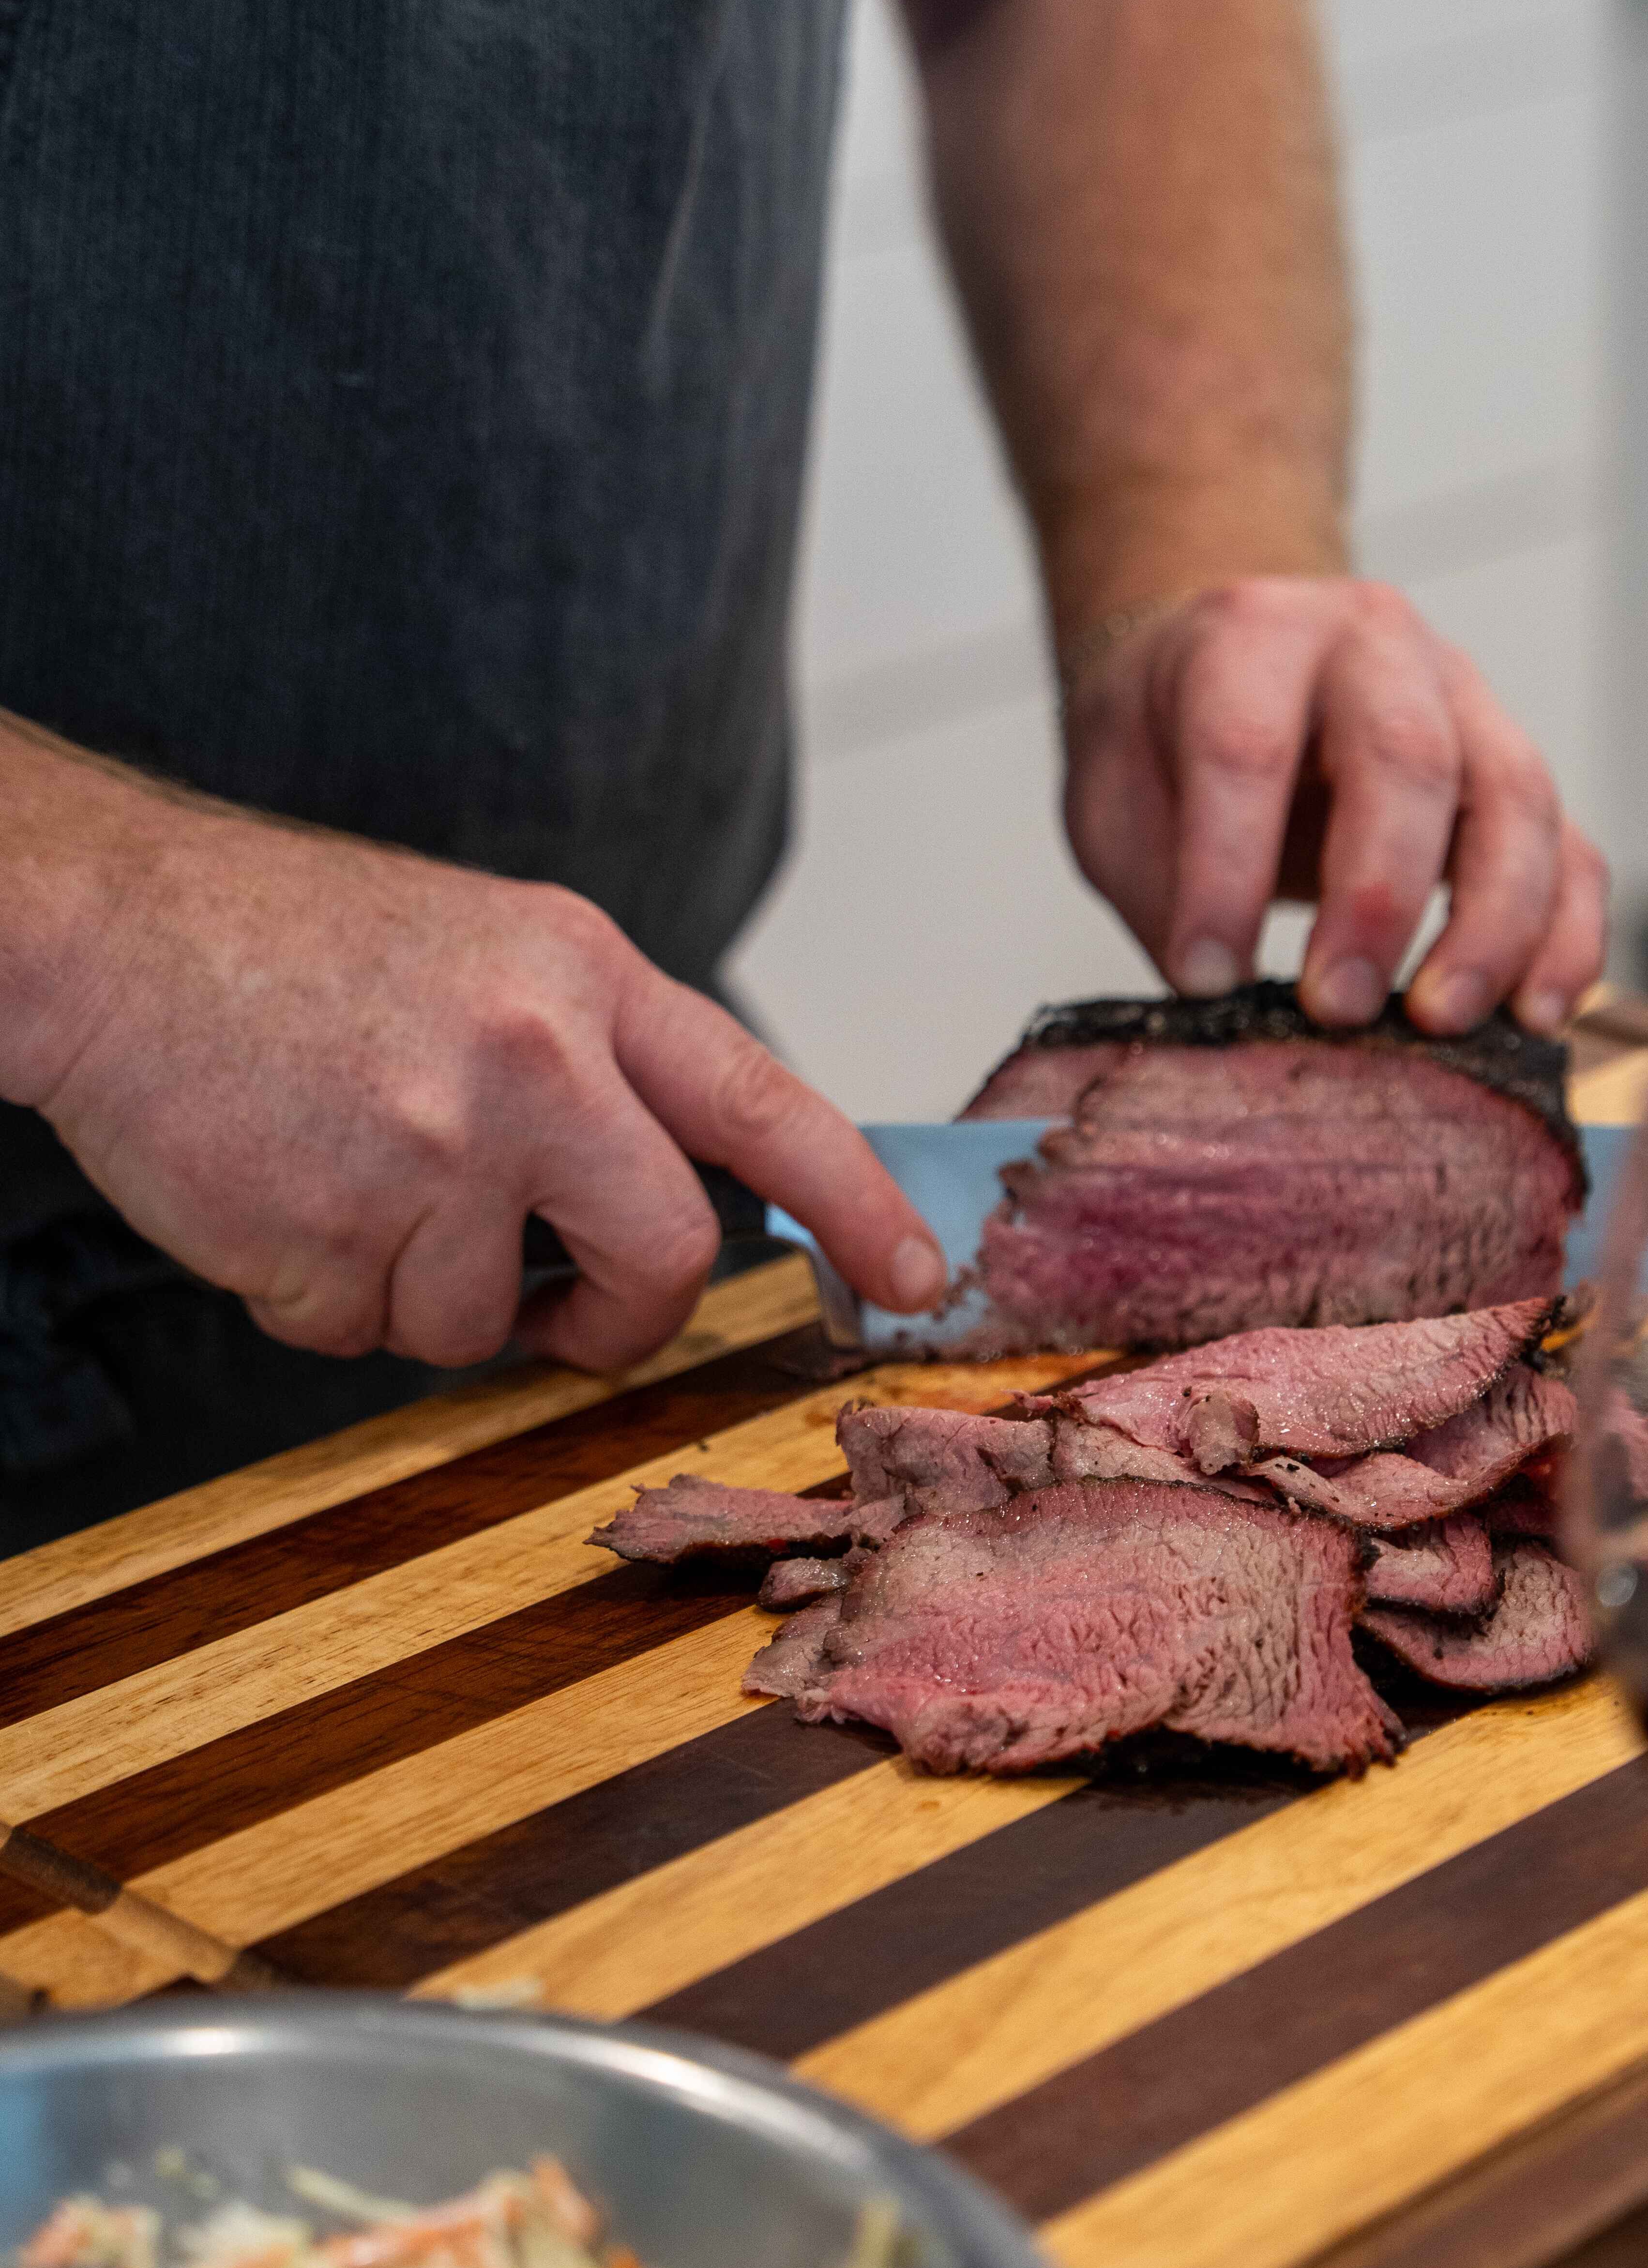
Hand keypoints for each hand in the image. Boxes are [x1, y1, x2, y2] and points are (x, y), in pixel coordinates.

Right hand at [4, 749, 944, 1372]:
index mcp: (581, 975)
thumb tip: (661, 1196)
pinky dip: (323, 1297)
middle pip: (667, 1256)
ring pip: (484, 1320)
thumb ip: (590, 1064)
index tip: (919, 1274)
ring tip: (341, 1177)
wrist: (108, 932)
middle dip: (629, 1320)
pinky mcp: (334, 1237)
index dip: (859, 1200)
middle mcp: (533, 1062)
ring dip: (420, 1292)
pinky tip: (274, 1196)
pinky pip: (365, 1334)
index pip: (764, 1105)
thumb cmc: (285, 944)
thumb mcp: (485, 953)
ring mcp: (436, 1154)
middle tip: (575, 1322)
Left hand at [1061, 578, 1607, 1037]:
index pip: (1247, 746)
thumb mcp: (1114, 791)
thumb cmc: (1169, 737)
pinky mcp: (1514, 771)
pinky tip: (1533, 1017)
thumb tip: (1223, 1002)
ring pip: (1515, 799)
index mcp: (1254, 634)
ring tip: (1443, 1024)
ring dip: (1490, 925)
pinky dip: (1565, 937)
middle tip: (1340, 1009)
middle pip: (1407, 757)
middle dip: (1379, 897)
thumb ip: (1160, 883)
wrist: (1232, 664)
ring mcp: (1465, 700)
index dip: (1228, 870)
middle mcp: (1374, 645)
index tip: (1205, 979)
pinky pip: (1571, 849)